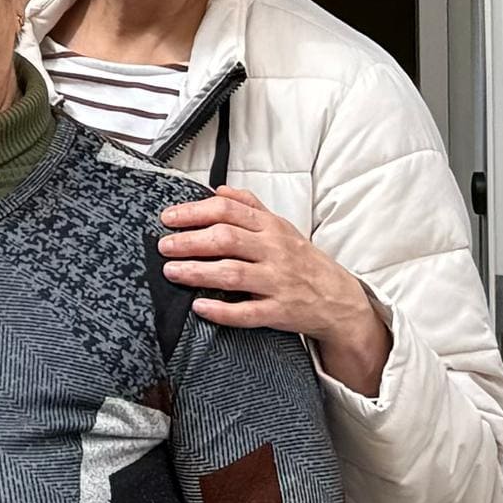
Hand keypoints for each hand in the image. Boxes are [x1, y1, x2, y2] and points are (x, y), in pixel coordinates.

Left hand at [157, 188, 390, 396]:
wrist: (338, 298)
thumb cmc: (302, 260)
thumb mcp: (280, 225)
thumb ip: (249, 205)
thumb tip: (217, 189)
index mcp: (270, 227)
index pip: (227, 211)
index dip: (194, 212)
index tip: (168, 217)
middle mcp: (274, 251)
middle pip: (226, 239)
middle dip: (189, 241)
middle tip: (164, 246)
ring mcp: (277, 282)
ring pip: (233, 274)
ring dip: (198, 272)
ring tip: (172, 271)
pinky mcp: (280, 311)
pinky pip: (247, 312)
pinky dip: (222, 311)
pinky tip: (200, 307)